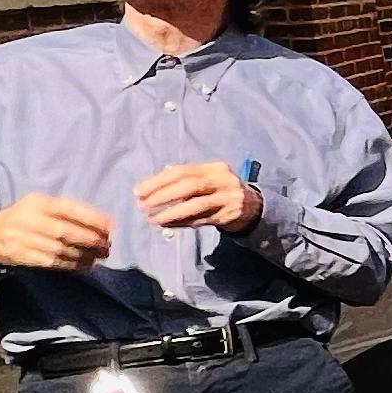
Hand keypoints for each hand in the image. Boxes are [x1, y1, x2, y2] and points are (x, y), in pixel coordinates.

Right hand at [0, 192, 113, 269]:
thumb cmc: (25, 216)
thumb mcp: (41, 204)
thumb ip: (66, 210)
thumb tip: (102, 222)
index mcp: (37, 202)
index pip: (67, 208)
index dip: (91, 217)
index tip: (111, 225)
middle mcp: (30, 220)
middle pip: (64, 231)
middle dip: (90, 239)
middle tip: (108, 245)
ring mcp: (24, 240)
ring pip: (60, 249)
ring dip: (85, 254)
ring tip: (101, 255)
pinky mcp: (24, 256)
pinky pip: (53, 262)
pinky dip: (73, 264)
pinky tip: (87, 263)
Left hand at [135, 161, 262, 232]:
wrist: (253, 205)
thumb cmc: (221, 189)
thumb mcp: (207, 177)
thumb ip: (186, 176)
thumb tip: (159, 176)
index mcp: (214, 167)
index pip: (182, 171)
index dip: (158, 181)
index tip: (138, 191)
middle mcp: (223, 180)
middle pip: (189, 186)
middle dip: (162, 195)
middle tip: (142, 205)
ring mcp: (228, 198)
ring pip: (196, 205)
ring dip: (171, 213)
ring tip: (152, 219)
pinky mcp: (228, 215)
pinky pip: (201, 220)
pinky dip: (182, 223)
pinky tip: (167, 225)